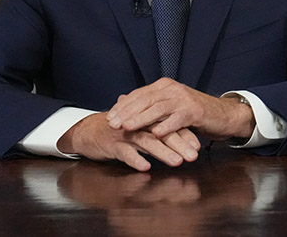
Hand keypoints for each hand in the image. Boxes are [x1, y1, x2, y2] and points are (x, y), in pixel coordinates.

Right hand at [57, 113, 199, 171]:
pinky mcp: (111, 145)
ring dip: (163, 151)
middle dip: (179, 144)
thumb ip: (158, 133)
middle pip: (161, 132)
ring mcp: (124, 134)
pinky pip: (125, 152)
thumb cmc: (118, 132)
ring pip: (146, 141)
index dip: (184, 134)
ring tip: (177, 162)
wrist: (88, 132)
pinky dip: (135, 159)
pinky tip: (146, 167)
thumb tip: (182, 140)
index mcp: (145, 119)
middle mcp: (137, 124)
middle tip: (193, 156)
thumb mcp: (139, 130)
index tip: (198, 147)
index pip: (168, 124)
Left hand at [106, 78, 255, 141]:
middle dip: (127, 112)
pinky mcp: (195, 111)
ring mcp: (184, 99)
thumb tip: (121, 100)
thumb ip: (147, 105)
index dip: (123, 106)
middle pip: (145, 99)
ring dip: (141, 119)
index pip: (138, 94)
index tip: (109, 117)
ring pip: (158, 108)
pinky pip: (178, 119)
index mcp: (164, 86)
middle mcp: (172, 89)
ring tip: (127, 127)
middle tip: (112, 123)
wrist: (223, 115)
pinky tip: (156, 134)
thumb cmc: (192, 114)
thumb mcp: (168, 108)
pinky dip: (166, 126)